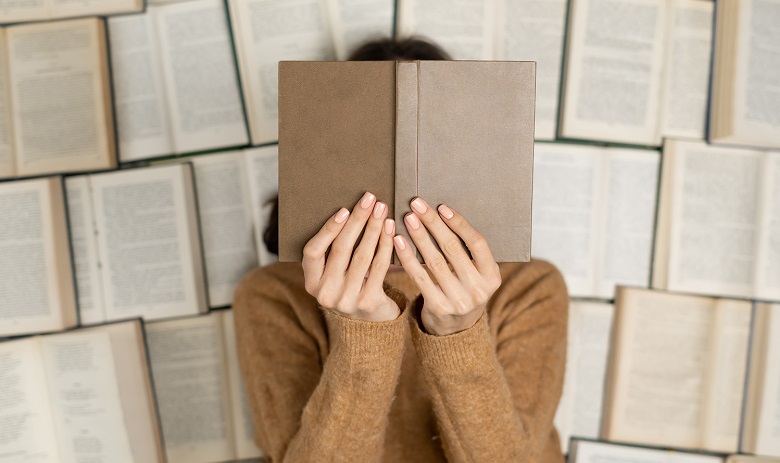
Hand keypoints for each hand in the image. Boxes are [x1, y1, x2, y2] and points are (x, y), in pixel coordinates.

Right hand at [302, 191, 399, 321]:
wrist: (369, 324)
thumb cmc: (350, 287)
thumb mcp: (334, 275)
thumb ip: (334, 253)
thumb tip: (350, 211)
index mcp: (312, 283)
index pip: (312, 252)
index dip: (327, 230)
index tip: (343, 210)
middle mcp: (326, 292)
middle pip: (341, 249)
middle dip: (357, 220)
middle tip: (369, 199)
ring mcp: (347, 299)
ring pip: (362, 255)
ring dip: (373, 228)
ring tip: (382, 209)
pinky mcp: (368, 302)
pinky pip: (379, 267)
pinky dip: (385, 245)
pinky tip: (390, 229)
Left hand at [393, 198, 500, 334]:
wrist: (456, 330)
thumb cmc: (464, 289)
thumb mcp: (477, 274)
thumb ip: (467, 252)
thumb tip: (441, 214)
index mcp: (492, 276)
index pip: (477, 243)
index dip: (459, 223)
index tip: (442, 207)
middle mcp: (478, 289)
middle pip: (453, 249)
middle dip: (433, 223)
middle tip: (417, 205)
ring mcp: (458, 300)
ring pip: (434, 261)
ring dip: (419, 236)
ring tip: (407, 218)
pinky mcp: (438, 307)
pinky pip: (419, 276)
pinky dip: (407, 257)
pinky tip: (398, 241)